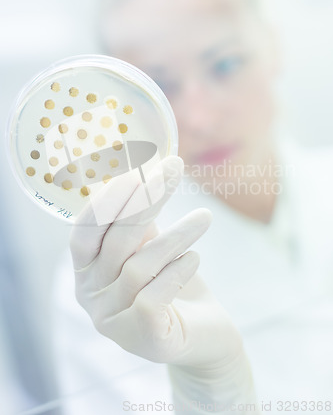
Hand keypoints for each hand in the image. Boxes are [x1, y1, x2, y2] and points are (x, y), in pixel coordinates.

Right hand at [69, 155, 259, 412]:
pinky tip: (194, 259)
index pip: (84, 230)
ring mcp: (113, 321)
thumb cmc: (172, 283)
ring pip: (140, 266)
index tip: (139, 169)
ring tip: (204, 217)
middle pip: (115, 242)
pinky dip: (178, 271)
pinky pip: (155, 295)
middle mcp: (91, 296)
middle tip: (174, 170)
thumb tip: (144, 174)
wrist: (204, 335)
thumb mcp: (150, 247)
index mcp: (86, 270)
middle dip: (146, 200)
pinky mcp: (142, 338)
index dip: (109, 199)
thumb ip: (139, 223)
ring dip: (176, 236)